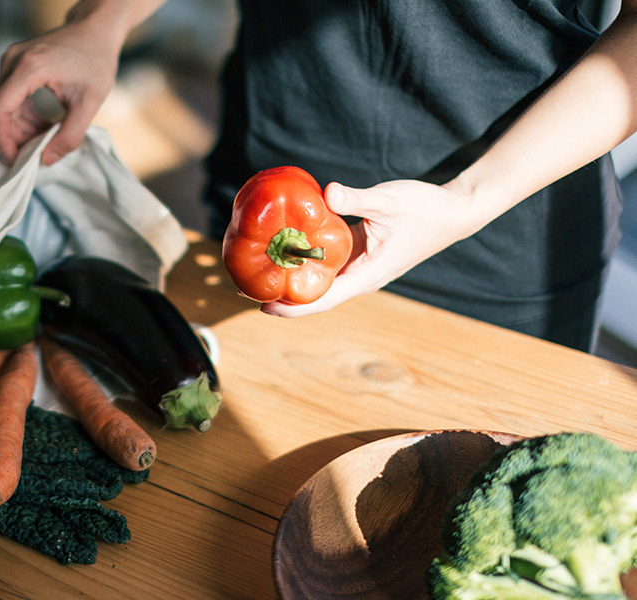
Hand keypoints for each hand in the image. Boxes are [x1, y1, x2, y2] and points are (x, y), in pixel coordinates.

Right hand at [0, 22, 120, 165]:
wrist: (95, 31)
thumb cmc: (96, 61)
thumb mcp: (90, 103)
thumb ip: (69, 136)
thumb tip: (46, 161)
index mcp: (29, 68)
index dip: (2, 140)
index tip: (14, 160)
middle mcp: (12, 61)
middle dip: (15, 137)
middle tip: (38, 153)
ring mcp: (11, 61)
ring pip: (5, 107)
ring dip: (22, 127)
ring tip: (49, 134)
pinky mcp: (14, 65)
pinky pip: (12, 99)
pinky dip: (26, 115)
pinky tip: (46, 120)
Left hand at [260, 178, 487, 316]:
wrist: (455, 211)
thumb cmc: (426, 208)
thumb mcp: (389, 200)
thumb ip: (357, 198)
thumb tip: (327, 193)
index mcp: (367, 274)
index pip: (323, 300)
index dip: (292, 306)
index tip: (263, 305)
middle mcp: (360, 277)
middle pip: (315, 297)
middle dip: (282, 296)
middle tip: (244, 287)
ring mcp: (360, 268)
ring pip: (320, 282)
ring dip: (291, 280)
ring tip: (257, 273)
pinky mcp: (359, 254)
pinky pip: (327, 265)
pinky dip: (305, 261)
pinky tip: (284, 251)